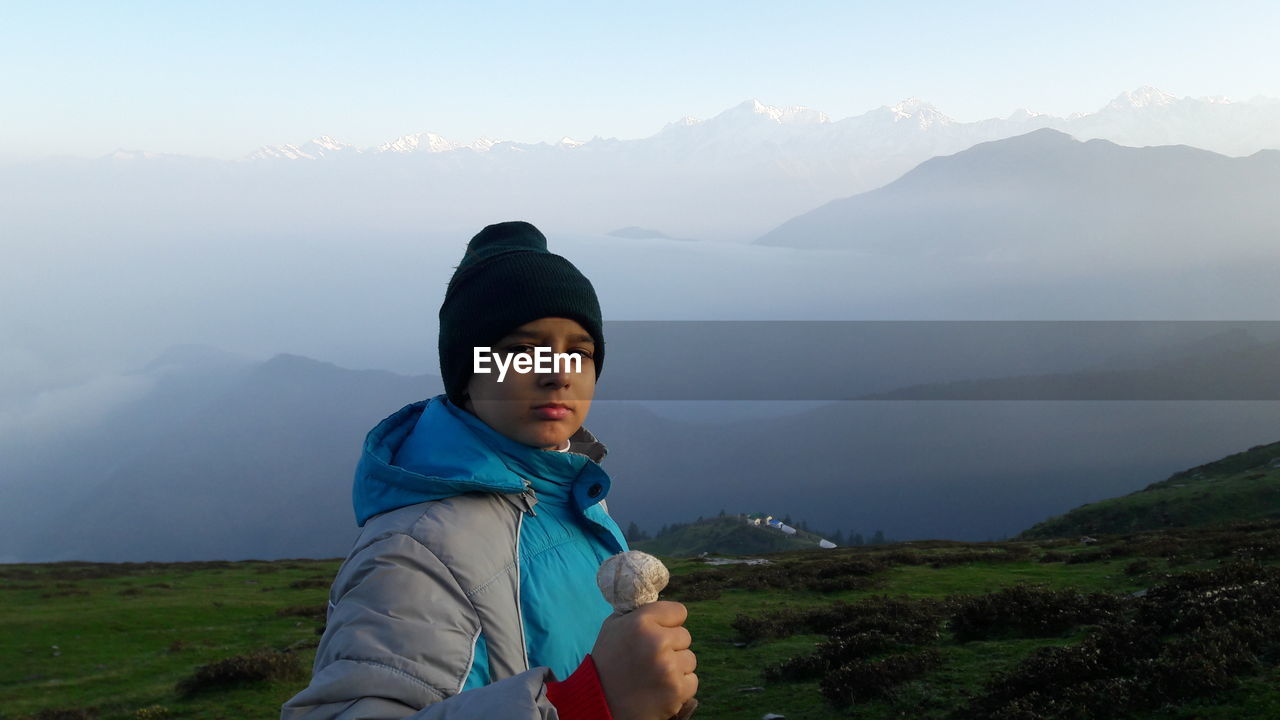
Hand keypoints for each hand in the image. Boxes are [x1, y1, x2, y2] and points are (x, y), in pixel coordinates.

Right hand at [590, 600, 696, 719]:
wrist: (599, 702)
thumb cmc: (607, 662)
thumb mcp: (614, 626)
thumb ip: (639, 612)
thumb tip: (661, 604)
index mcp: (642, 622)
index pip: (679, 612)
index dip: (669, 623)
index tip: (659, 632)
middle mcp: (657, 641)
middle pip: (685, 636)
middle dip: (672, 646)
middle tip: (651, 658)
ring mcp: (668, 667)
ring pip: (690, 659)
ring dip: (677, 667)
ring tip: (654, 675)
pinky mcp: (676, 690)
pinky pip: (692, 681)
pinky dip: (679, 686)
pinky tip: (659, 688)